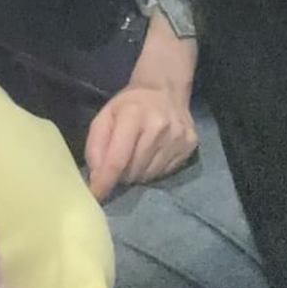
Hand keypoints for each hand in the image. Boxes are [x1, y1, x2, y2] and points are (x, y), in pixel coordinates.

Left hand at [84, 84, 197, 201]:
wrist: (165, 90)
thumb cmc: (130, 105)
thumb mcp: (106, 116)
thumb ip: (95, 145)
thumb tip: (96, 178)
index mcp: (133, 115)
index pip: (117, 159)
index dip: (105, 181)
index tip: (96, 197)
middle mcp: (159, 126)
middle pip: (133, 171)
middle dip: (122, 174)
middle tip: (120, 162)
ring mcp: (178, 137)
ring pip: (150, 175)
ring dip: (138, 173)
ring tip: (137, 156)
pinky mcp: (190, 145)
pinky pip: (166, 172)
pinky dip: (153, 170)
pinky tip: (152, 154)